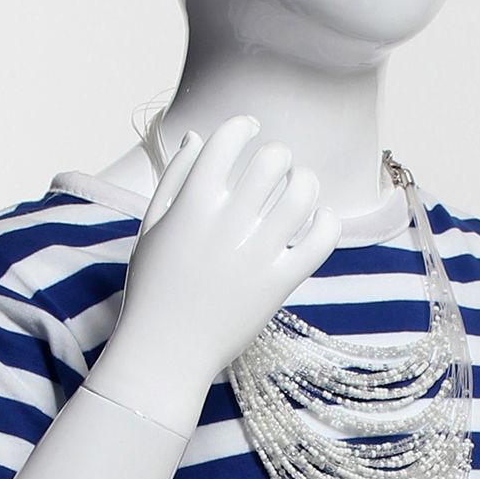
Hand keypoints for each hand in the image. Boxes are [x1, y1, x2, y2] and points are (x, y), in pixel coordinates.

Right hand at [100, 114, 341, 390]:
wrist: (164, 353)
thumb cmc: (153, 285)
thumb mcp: (152, 225)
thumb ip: (175, 176)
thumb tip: (196, 134)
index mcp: (193, 205)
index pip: (227, 140)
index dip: (243, 125)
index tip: (249, 128)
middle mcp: (227, 224)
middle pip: (272, 160)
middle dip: (277, 154)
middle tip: (274, 165)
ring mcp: (256, 255)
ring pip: (301, 195)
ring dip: (304, 181)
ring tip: (297, 187)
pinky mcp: (279, 284)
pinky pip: (320, 241)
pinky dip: (326, 221)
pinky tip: (317, 218)